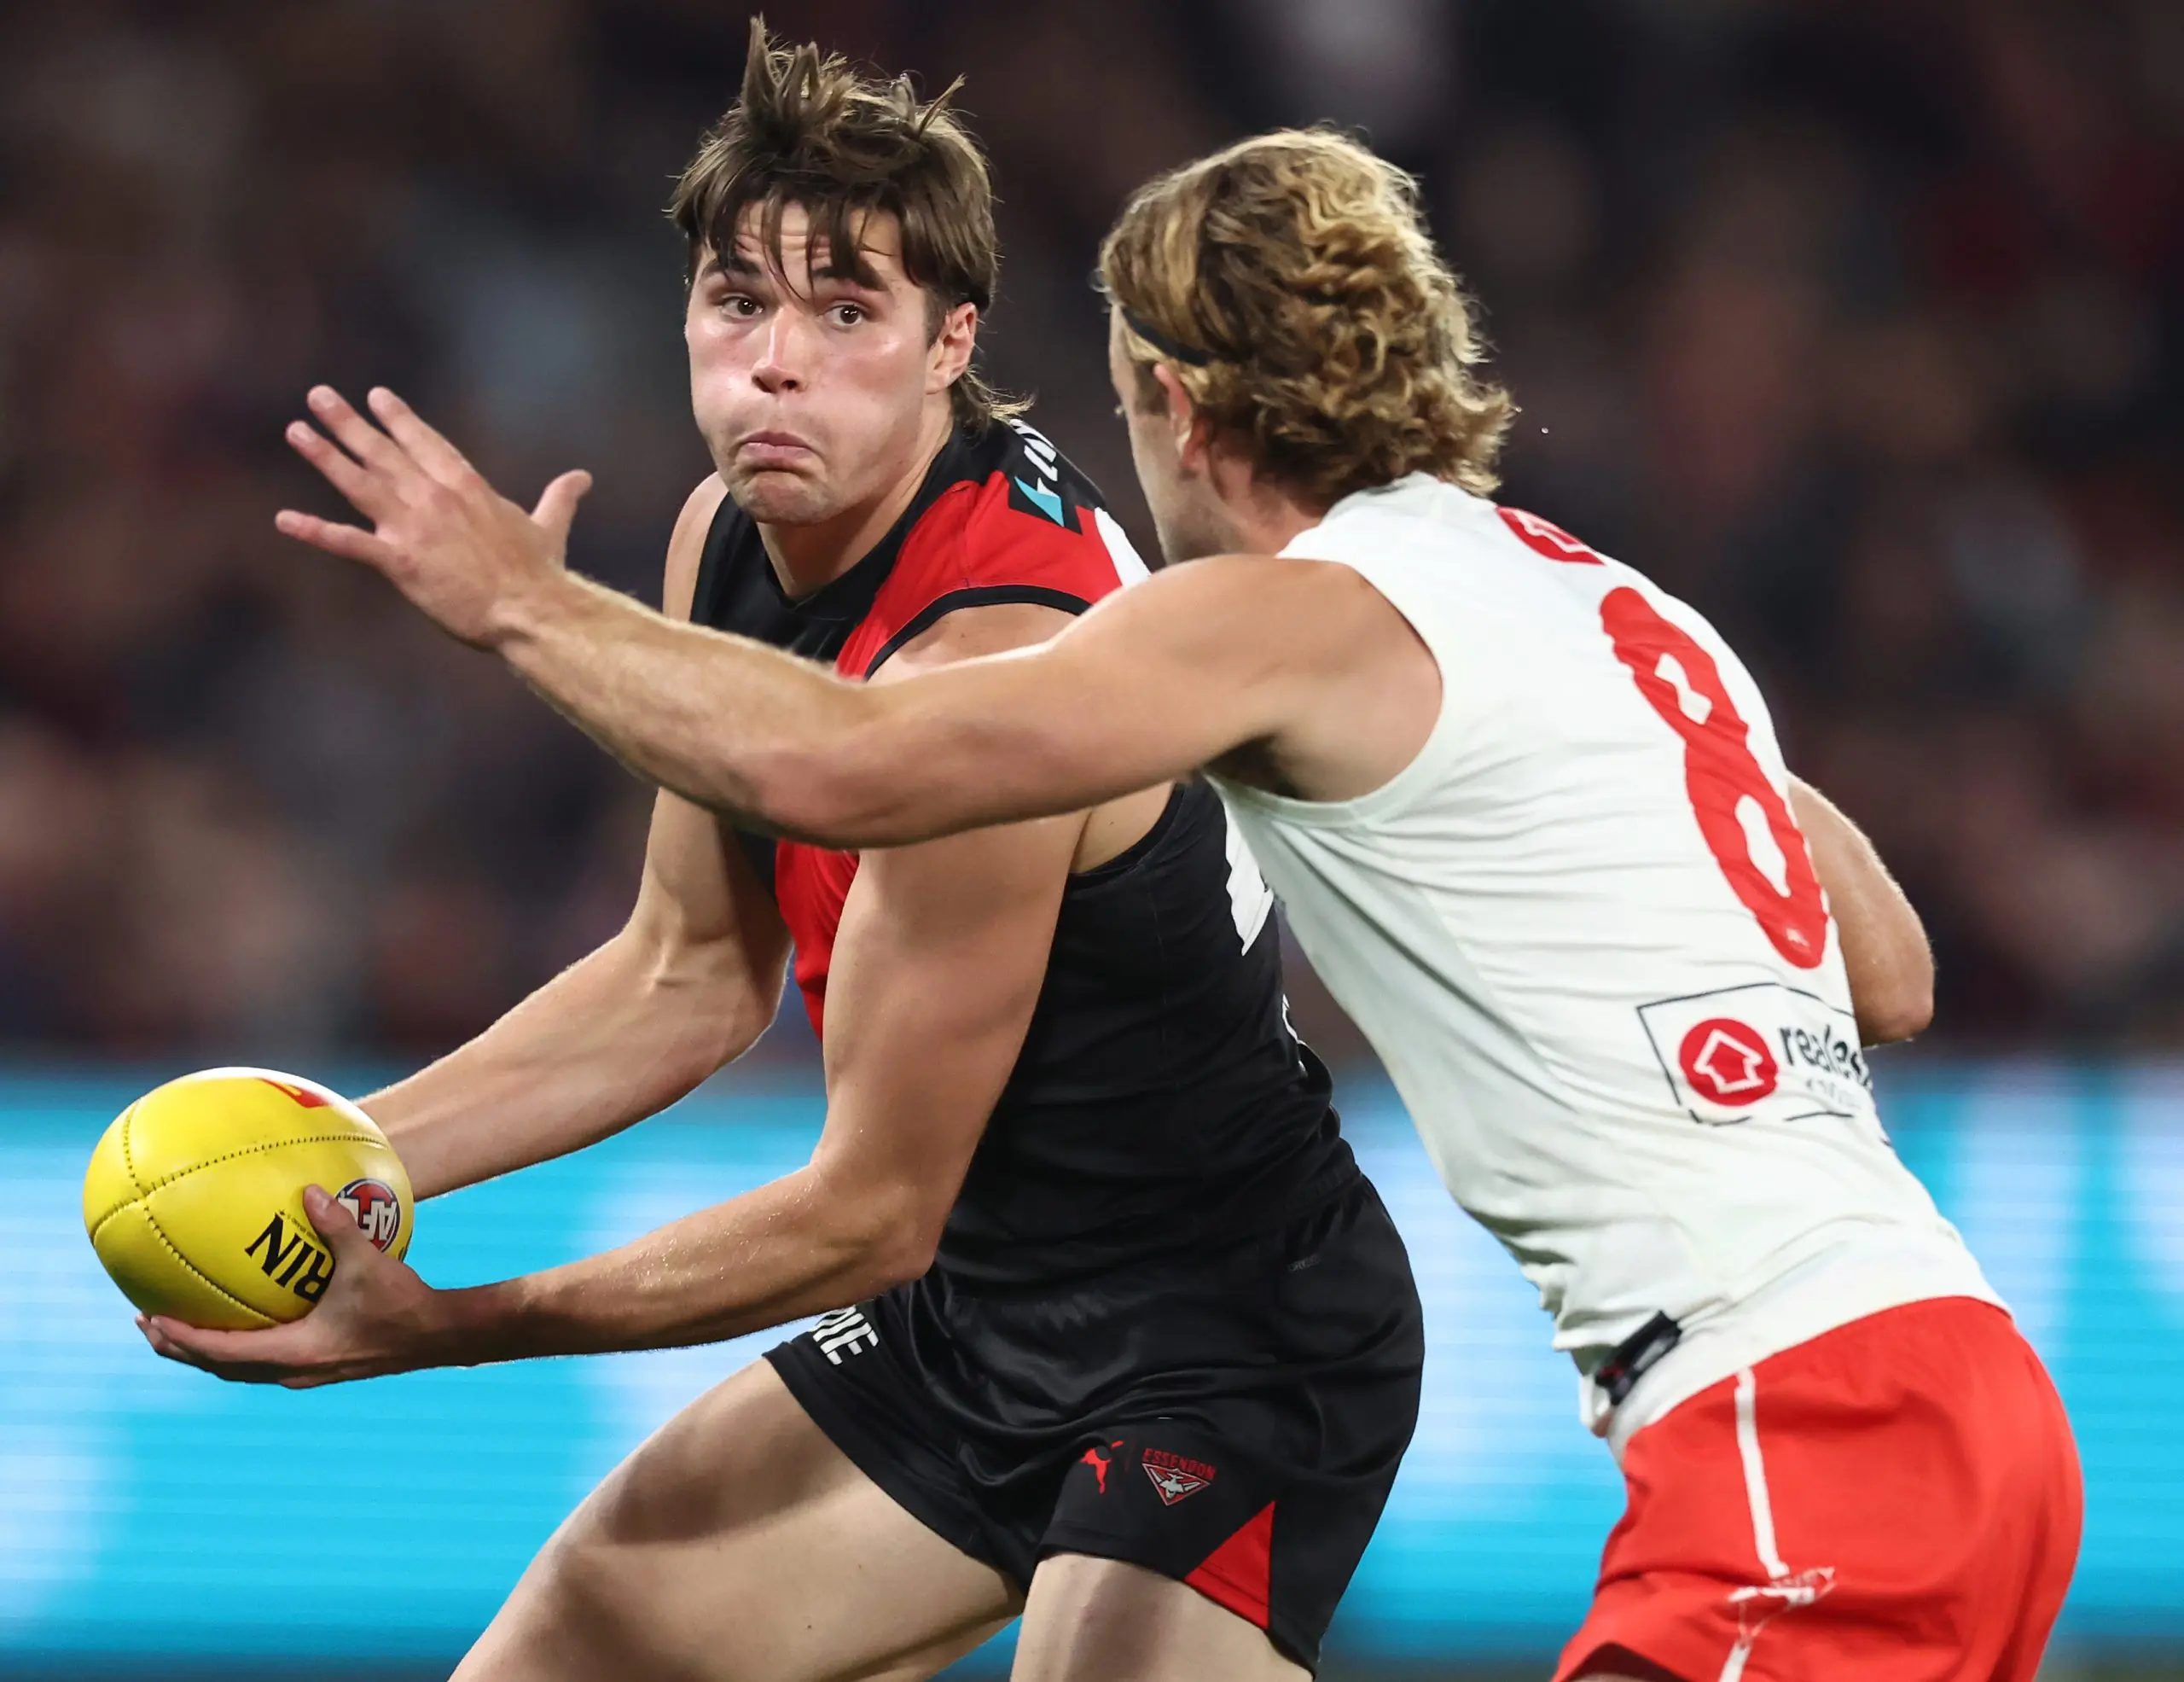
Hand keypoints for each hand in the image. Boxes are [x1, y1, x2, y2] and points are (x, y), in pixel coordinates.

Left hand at [139, 1185, 453, 1387]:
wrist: (439, 1336)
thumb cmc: (404, 1303)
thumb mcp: (369, 1262)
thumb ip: (337, 1227)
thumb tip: (309, 1191)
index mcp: (295, 1352)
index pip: (221, 1352)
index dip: (182, 1338)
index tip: (150, 1319)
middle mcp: (292, 1369)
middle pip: (219, 1367)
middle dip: (180, 1347)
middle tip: (147, 1322)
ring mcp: (305, 1371)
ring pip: (239, 1368)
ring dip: (205, 1349)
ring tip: (180, 1325)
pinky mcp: (319, 1364)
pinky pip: (263, 1358)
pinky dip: (239, 1343)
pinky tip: (246, 1316)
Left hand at [275, 384, 592, 647]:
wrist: (531, 610)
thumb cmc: (541, 573)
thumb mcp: (549, 527)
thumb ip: (559, 498)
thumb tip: (583, 478)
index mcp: (467, 486)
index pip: (425, 442)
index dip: (398, 418)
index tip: (375, 397)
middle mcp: (434, 497)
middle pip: (383, 451)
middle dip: (348, 422)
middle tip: (318, 395)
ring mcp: (413, 527)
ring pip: (359, 482)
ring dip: (325, 455)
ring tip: (296, 431)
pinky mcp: (399, 562)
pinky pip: (348, 543)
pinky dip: (314, 531)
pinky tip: (284, 519)